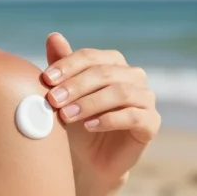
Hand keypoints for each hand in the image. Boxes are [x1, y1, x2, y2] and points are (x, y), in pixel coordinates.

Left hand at [42, 33, 160, 188]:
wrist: (88, 159)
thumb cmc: (76, 121)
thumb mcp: (64, 94)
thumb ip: (61, 66)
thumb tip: (53, 36)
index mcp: (113, 63)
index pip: (90, 57)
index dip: (67, 65)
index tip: (45, 79)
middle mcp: (134, 76)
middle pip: (105, 73)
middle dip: (75, 85)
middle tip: (52, 100)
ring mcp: (146, 99)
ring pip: (120, 92)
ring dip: (89, 103)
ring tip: (66, 116)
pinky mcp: (151, 123)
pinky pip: (134, 116)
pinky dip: (109, 120)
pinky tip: (88, 126)